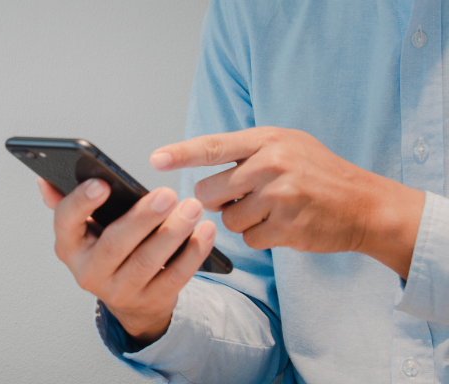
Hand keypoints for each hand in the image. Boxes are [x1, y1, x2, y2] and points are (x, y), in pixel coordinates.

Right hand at [37, 177, 215, 345]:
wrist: (130, 298)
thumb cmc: (107, 249)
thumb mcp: (84, 229)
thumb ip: (69, 203)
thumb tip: (45, 180)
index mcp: (68, 246)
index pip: (66, 222)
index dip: (82, 203)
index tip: (102, 183)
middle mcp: (89, 272)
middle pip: (115, 244)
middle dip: (143, 218)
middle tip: (168, 194)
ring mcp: (119, 291)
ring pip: (147, 261)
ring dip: (173, 233)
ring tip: (192, 207)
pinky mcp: (150, 300)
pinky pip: (174, 277)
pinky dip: (192, 253)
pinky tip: (204, 232)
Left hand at [150, 126, 424, 277]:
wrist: (365, 204)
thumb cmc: (317, 174)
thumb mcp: (286, 146)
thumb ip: (245, 153)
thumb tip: (198, 172)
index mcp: (268, 140)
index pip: (213, 146)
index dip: (180, 153)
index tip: (154, 159)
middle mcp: (272, 164)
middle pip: (209, 191)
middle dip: (217, 200)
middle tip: (242, 196)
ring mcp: (280, 196)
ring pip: (227, 219)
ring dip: (242, 220)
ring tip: (272, 209)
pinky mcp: (288, 226)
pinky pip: (249, 239)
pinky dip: (260, 236)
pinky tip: (283, 225)